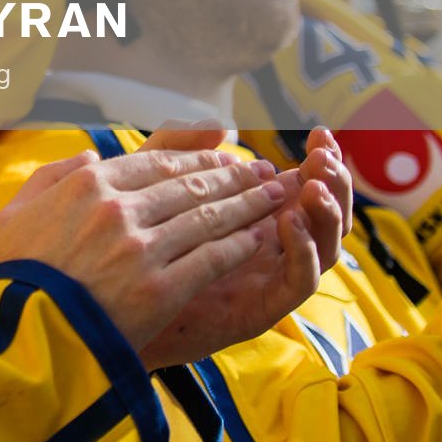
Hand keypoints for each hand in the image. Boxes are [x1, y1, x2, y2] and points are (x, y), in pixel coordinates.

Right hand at [0, 126, 292, 367]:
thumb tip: (89, 154)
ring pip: (208, 217)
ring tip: (275, 195)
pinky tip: (259, 238)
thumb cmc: (13, 275)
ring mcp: (141, 249)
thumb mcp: (16, 211)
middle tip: (262, 170)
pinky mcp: (160, 289)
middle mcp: (117, 209)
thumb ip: (52, 175)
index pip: (155, 161)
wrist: (20, 334)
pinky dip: (239, 245)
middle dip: (233, 175)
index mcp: (84, 184)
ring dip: (248, 204)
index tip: (222, 155)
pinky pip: (211, 259)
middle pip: (189, 185)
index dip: (197, 157)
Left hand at [135, 127, 346, 368]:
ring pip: (321, 247)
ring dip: (324, 214)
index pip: (301, 186)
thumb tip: (219, 126)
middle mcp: (269, 249)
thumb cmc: (130, 254)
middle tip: (326, 156)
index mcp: (252, 219)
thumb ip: (177, 155)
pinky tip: (291, 223)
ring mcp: (267, 280)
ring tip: (313, 186)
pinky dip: (302, 252)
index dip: (316, 161)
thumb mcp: (151, 192)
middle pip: (321, 215)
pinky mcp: (260, 308)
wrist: (111, 315)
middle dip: (330, 182)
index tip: (321, 134)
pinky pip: (298, 282)